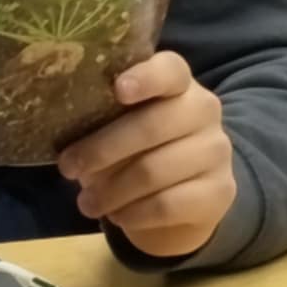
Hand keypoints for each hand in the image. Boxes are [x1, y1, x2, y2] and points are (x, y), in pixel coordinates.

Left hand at [60, 52, 234, 260]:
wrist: (187, 198)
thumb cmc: (142, 153)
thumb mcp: (123, 129)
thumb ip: (104, 122)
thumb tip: (66, 138)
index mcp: (180, 85)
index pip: (171, 70)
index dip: (146, 77)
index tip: (118, 89)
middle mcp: (204, 110)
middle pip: (153, 125)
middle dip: (102, 149)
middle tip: (68, 167)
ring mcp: (217, 151)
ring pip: (154, 171)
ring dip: (110, 191)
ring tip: (87, 203)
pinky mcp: (220, 191)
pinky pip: (166, 205)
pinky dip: (133, 214)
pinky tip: (118, 216)